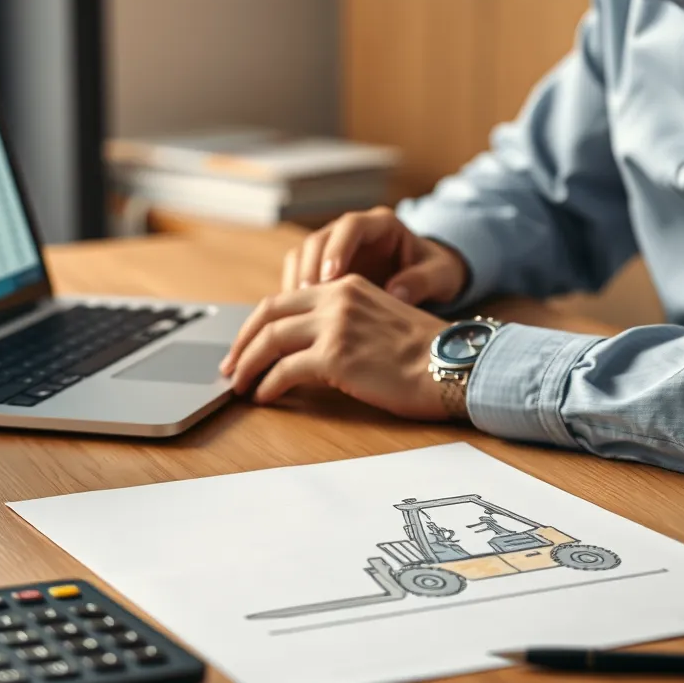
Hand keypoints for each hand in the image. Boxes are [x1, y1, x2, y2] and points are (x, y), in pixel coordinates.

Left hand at [220, 274, 453, 420]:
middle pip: (268, 315)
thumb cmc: (425, 354)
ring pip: (270, 340)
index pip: (285, 299)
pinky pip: (285, 370)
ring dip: (248, 366)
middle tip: (230, 367)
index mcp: (346, 285)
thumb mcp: (379, 319)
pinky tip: (265, 397)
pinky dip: (268, 385)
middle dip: (242, 342)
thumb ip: (344, 322)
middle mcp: (336, 298)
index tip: (245, 345)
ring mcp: (334, 325)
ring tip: (239, 386)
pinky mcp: (335, 356)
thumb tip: (307, 348)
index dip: (257, 324)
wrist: (453, 365)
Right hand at [281, 206, 468, 305]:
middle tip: (307, 297)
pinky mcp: (322, 267)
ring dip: (297, 281)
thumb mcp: (440, 276)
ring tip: (298, 310)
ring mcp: (333, 248)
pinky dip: (294, 294)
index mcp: (381, 224)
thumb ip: (422, 281)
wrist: (426, 278)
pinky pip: (298, 275)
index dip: (338, 248)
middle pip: (318, 239)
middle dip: (310, 267)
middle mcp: (351, 231)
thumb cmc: (434, 273)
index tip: (333, 276)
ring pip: (302, 255)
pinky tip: (297, 318)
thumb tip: (396, 293)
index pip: (351, 226)